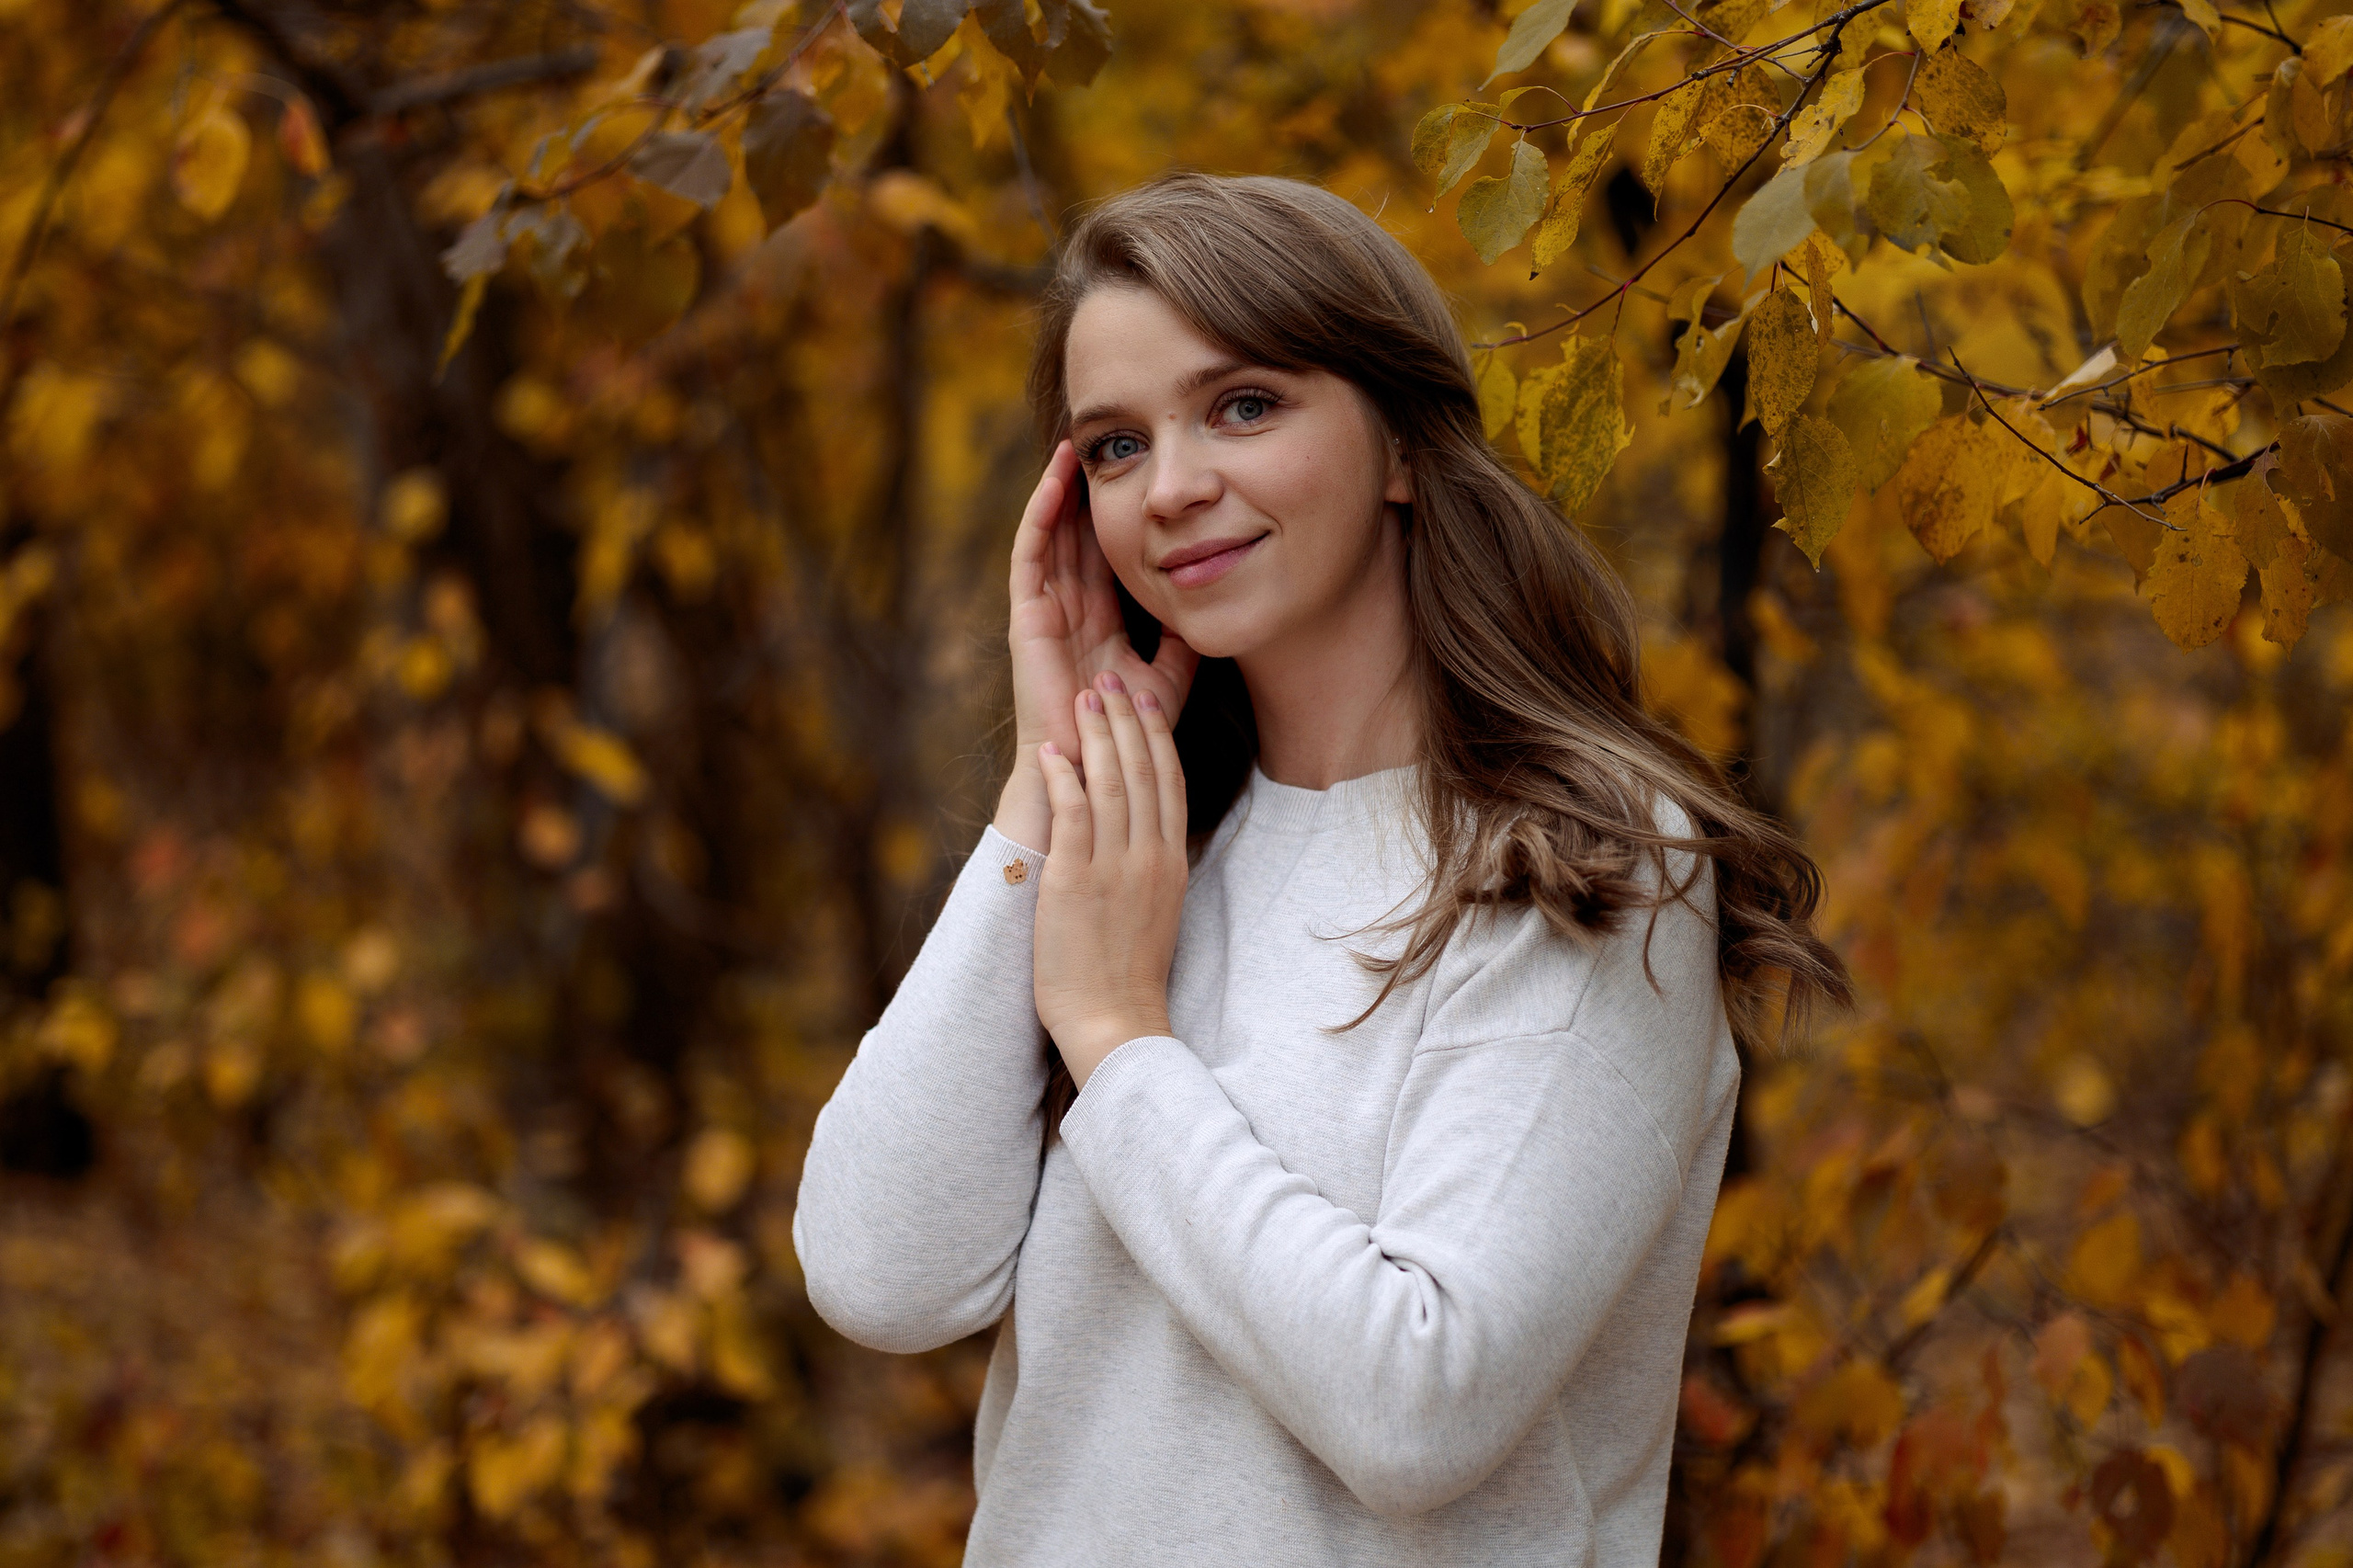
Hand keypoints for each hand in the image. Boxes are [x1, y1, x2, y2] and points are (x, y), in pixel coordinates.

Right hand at [994, 441, 1199, 850]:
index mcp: (1099, 620)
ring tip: (1074, 445)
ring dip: (1059, 491)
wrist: (1091, 769)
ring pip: (1051, 535)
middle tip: (1104, 441)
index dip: (1117, 514)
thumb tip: (1207, 602)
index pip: (1106, 554)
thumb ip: (1181, 642)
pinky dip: (1040, 515)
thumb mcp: (1167, 679)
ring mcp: (1045, 611)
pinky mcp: (1026, 617)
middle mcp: (1069, 609)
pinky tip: (1055, 481)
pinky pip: (1030, 555)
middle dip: (1086, 490)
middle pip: (1076, 535)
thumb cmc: (1125, 734)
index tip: (1138, 475)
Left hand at [1033, 672, 1188, 1087]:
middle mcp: (1149, 856)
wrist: (1115, 1019)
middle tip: (1110, 679)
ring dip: (1096, 734)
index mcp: (1171, 861)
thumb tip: (1142, 831)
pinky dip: (1065, 778)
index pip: (1169, 781)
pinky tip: (1053, 751)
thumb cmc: (1127, 972)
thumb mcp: (1157, 907)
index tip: (1145, 699)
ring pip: (1111, 783)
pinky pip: (1073, 816)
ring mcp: (1114, 867)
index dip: (1157, 735)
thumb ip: (1151, 863)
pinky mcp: (1076, 880)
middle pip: (1143, 770)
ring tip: (1083, 696)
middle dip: (1126, 719)